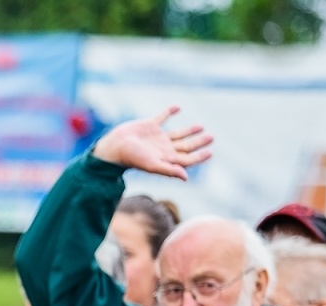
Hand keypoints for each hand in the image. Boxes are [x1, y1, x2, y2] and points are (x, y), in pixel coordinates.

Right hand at [93, 107, 211, 180]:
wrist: (114, 146)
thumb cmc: (132, 158)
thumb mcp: (152, 165)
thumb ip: (169, 170)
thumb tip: (186, 178)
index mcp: (166, 158)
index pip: (186, 158)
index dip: (198, 156)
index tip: (210, 152)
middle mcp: (163, 148)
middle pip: (185, 146)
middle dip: (198, 142)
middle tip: (211, 138)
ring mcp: (156, 137)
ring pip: (177, 133)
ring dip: (189, 130)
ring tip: (201, 126)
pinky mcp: (148, 125)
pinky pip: (162, 117)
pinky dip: (169, 112)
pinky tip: (177, 107)